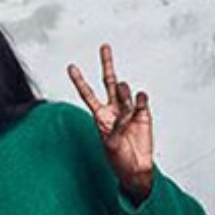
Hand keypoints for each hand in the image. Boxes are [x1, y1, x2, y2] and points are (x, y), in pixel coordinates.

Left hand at [67, 44, 153, 200]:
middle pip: (109, 81)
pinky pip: (140, 102)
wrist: (136, 168)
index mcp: (99, 116)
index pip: (87, 94)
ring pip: (124, 92)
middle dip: (107, 64)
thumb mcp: (110, 144)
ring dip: (124, 90)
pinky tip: (138, 99)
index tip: (71, 66)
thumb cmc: (118, 158)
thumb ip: (114, 127)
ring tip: (126, 89)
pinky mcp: (143, 114)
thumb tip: (124, 113)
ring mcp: (128, 110)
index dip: (79, 81)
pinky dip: (138, 100)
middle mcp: (112, 109)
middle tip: (104, 46)